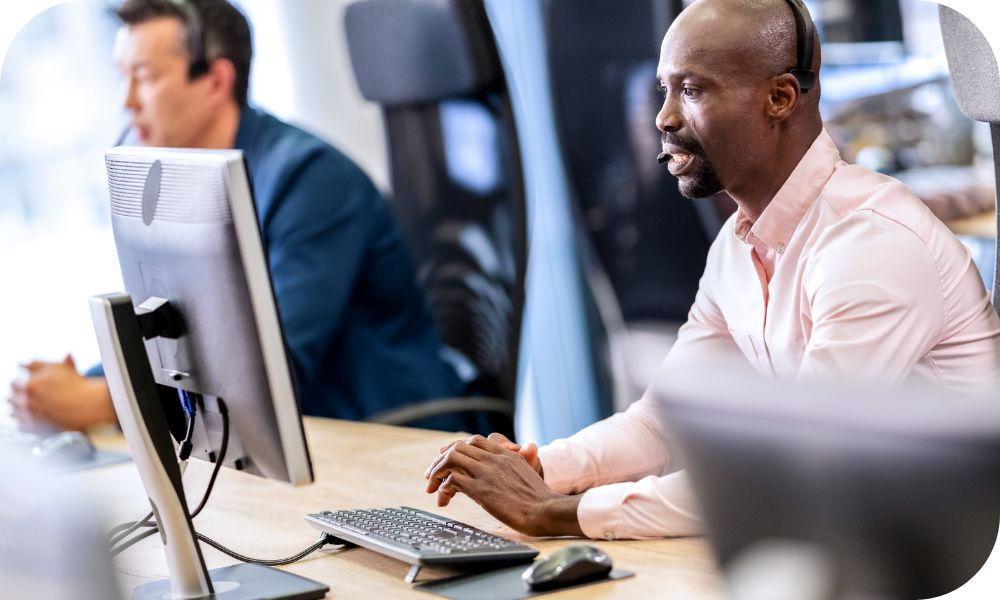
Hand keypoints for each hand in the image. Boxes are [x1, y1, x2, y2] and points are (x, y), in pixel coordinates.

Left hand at [8, 355, 116, 430]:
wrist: (90, 405)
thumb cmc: (76, 385)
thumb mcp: (56, 367)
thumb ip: (35, 364)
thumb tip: (21, 364)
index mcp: (29, 385)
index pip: (14, 383)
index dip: (21, 382)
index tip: (28, 382)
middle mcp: (27, 402)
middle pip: (11, 398)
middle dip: (19, 395)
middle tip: (32, 394)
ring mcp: (30, 417)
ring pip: (14, 412)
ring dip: (20, 408)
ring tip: (33, 405)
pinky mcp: (35, 429)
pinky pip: (20, 425)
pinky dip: (24, 421)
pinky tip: (35, 415)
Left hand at [424, 434, 582, 536]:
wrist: (547, 510)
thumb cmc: (540, 498)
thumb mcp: (528, 472)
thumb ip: (520, 461)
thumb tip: (529, 448)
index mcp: (505, 454)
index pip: (474, 441)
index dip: (455, 448)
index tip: (444, 457)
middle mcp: (494, 459)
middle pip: (458, 447)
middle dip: (440, 460)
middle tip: (432, 475)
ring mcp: (486, 473)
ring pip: (451, 459)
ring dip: (437, 472)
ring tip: (432, 487)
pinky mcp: (481, 490)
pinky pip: (452, 481)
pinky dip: (443, 489)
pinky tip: (444, 500)